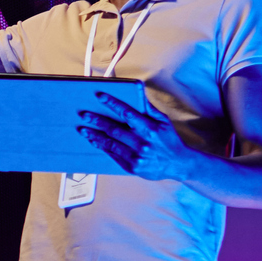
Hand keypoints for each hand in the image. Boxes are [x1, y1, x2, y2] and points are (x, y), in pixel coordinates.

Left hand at [77, 90, 197, 181]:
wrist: (177, 164)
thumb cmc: (169, 141)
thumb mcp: (164, 121)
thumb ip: (149, 108)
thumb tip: (138, 94)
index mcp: (150, 129)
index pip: (127, 113)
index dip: (112, 103)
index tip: (101, 97)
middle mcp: (142, 143)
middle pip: (114, 129)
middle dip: (97, 121)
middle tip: (85, 115)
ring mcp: (136, 156)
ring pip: (110, 144)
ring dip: (95, 136)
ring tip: (84, 129)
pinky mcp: (131, 167)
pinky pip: (113, 155)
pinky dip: (102, 147)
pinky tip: (94, 141)